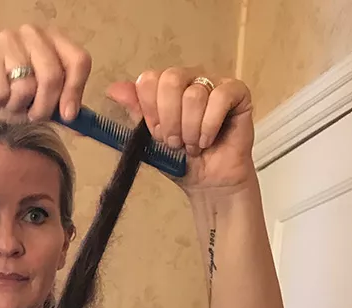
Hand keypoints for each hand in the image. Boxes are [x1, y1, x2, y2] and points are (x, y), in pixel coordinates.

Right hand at [0, 26, 90, 123]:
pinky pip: (0, 91)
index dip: (75, 91)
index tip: (66, 115)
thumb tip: (80, 124)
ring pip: (25, 85)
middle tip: (32, 116)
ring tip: (9, 104)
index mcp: (53, 41)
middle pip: (52, 75)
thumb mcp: (42, 105)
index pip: (78, 60)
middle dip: (44, 106)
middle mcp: (32, 34)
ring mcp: (6, 40)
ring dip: (17, 107)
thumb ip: (62, 111)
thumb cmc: (11, 99)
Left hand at [106, 69, 255, 193]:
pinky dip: (209, 125)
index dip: (150, 111)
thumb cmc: (181, 162)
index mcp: (166, 87)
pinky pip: (220, 97)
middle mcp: (190, 79)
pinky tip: (208, 141)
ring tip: (193, 146)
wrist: (208, 183)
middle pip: (170, 79)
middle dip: (169, 119)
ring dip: (190, 130)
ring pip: (195, 95)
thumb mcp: (150, 141)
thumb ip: (135, 113)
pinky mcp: (238, 92)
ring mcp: (214, 83)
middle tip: (174, 142)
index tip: (156, 134)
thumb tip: (113, 89)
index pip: (149, 79)